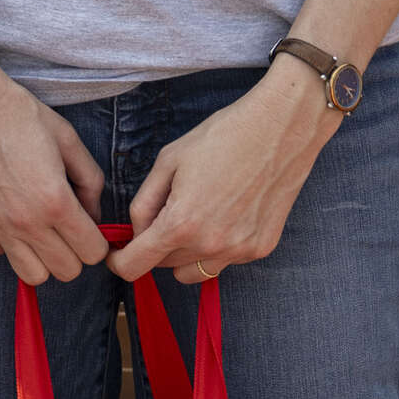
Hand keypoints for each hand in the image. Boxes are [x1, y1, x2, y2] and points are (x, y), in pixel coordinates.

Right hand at [0, 51, 108, 284]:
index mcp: (54, 200)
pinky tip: (11, 215)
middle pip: (66, 271)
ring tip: (42, 230)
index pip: (92, 252)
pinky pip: (0, 254)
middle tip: (68, 227)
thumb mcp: (66, 138)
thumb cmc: (16, 113)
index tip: (90, 226)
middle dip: (75, 252)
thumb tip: (94, 213)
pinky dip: (11, 244)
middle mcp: (24, 222)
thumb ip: (90, 180)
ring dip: (44, 258)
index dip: (97, 240)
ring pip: (33, 276)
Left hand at [113, 60, 333, 285]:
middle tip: (168, 211)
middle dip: (156, 245)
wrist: (280, 128)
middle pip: (164, 266)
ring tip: (198, 215)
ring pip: (193, 271)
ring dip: (184, 253)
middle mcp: (209, 245)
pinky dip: (217, 246)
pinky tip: (227, 212)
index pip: (136, 266)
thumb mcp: (169, 160)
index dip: (120, 262)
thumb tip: (137, 232)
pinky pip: (224, 261)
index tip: (118, 255)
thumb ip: (144, 202)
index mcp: (180, 223)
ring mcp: (238, 251)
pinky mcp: (260, 249)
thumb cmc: (223, 136)